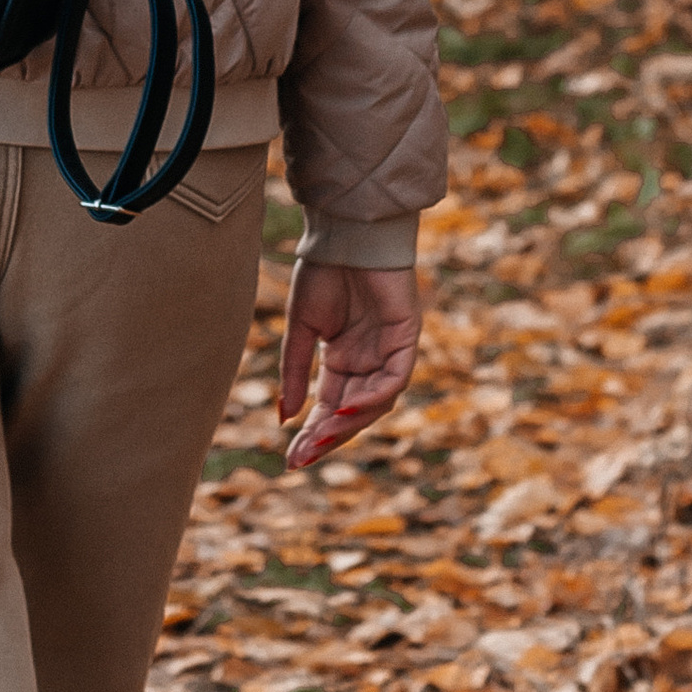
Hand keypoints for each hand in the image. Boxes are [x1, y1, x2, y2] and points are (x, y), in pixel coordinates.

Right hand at [279, 256, 420, 468]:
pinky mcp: (405, 339)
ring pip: (376, 403)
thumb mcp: (302, 328)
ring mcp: (389, 352)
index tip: (291, 458)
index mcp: (343, 360)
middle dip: (328, 437)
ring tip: (321, 437)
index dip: (313, 433)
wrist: (344, 233)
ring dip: (350, 423)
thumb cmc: (323, 272)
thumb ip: (295, 372)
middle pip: (353, 413)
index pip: (330, 407)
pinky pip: (394, 379)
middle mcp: (368, 362)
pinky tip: (347, 406)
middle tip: (302, 458)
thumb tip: (285, 417)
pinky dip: (374, 396)